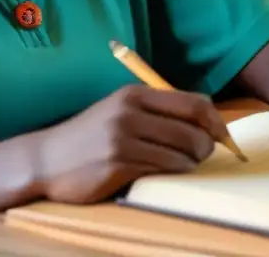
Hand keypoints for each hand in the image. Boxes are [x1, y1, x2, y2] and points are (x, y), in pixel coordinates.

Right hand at [33, 85, 228, 203]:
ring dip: (190, 163)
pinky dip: (172, 173)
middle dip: (206, 146)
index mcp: (133, 94)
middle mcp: (129, 112)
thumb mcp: (119, 111)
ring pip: (181, 153)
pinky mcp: (118, 164)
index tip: (222, 135)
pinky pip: (163, 170)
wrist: (47, 159)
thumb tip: (206, 119)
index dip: (215, 121)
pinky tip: (163, 173)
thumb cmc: (90, 136)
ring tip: (181, 165)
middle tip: (201, 155)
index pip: (192, 102)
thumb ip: (156, 111)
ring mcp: (123, 138)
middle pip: (192, 129)